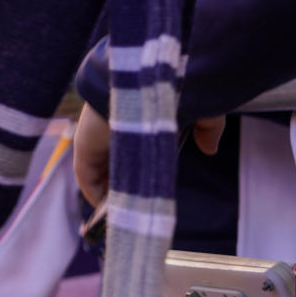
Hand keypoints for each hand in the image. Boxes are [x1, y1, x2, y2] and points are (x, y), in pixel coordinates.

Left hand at [73, 103, 226, 206]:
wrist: (148, 79)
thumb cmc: (173, 88)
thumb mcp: (199, 109)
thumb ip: (206, 129)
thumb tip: (210, 149)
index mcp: (133, 117)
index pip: (128, 148)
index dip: (135, 169)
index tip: (145, 189)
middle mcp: (111, 126)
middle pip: (111, 161)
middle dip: (119, 185)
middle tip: (133, 210)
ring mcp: (96, 135)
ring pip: (98, 170)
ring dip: (107, 193)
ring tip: (121, 217)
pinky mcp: (85, 143)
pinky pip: (85, 174)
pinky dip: (93, 192)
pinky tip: (105, 211)